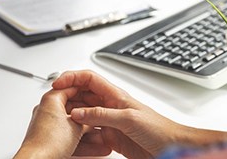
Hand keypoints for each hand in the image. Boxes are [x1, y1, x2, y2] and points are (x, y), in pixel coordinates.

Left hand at [14, 87, 110, 158]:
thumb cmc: (49, 142)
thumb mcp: (76, 126)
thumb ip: (87, 119)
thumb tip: (93, 119)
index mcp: (51, 100)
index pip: (71, 88)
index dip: (87, 91)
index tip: (98, 95)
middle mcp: (47, 111)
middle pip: (73, 109)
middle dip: (90, 116)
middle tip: (102, 117)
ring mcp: (48, 126)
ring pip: (72, 126)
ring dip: (89, 133)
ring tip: (103, 138)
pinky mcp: (49, 140)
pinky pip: (69, 138)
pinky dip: (82, 143)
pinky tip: (95, 148)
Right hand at [52, 70, 226, 158]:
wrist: (172, 148)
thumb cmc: (159, 129)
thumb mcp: (128, 119)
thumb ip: (101, 115)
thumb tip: (77, 113)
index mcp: (114, 94)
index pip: (88, 78)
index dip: (71, 77)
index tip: (56, 84)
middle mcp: (110, 105)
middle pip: (82, 96)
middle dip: (68, 99)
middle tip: (54, 107)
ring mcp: (109, 121)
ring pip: (84, 116)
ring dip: (73, 119)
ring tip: (61, 124)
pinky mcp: (111, 137)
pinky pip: (90, 134)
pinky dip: (82, 136)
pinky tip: (75, 140)